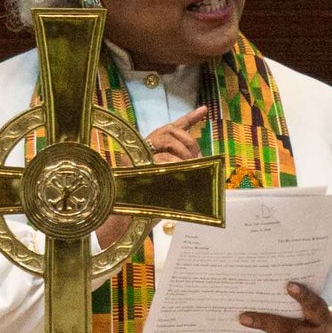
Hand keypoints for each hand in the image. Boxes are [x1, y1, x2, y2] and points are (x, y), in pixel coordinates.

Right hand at [98, 107, 210, 251]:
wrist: (127, 222)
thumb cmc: (150, 204)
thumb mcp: (172, 183)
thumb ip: (185, 168)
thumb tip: (201, 157)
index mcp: (154, 148)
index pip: (173, 128)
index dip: (189, 118)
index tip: (204, 110)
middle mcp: (143, 146)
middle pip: (170, 130)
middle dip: (187, 141)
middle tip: (196, 157)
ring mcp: (136, 153)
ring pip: (165, 138)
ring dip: (181, 151)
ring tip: (187, 167)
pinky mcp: (133, 163)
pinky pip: (158, 156)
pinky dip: (172, 163)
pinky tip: (181, 167)